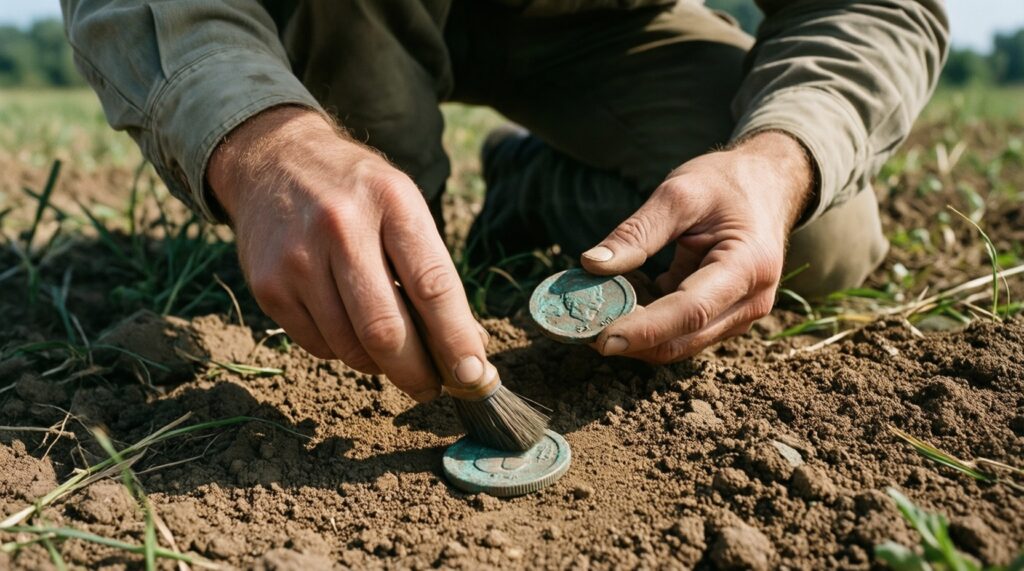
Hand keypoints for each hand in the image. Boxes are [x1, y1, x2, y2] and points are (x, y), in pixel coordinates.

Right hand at [208, 106, 490, 401]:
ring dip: (380, 365)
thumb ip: (432, 271)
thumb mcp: (403, 206)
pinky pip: (318, 346)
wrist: (274, 160)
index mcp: (392, 202)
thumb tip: (467, 349)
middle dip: (416, 371)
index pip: (432, 285)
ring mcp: (298, 259)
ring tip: (392, 355)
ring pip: (350, 347)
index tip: (472, 375)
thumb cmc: (357, 193)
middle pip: (386, 329)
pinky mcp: (268, 286)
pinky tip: (348, 328)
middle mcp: (342, 227)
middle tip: (431, 387)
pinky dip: (343, 352)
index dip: (456, 339)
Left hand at [581, 131, 813, 363]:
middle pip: (683, 339)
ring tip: (599, 302)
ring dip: (636, 331)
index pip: (691, 311)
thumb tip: (592, 265)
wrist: (766, 185)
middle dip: (631, 339)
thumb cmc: (726, 183)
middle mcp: (751, 301)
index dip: (645, 329)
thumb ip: (637, 231)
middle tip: (581, 325)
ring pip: (679, 343)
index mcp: (748, 265)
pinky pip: (680, 332)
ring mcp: (740, 314)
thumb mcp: (680, 192)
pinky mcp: (724, 317)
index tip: (601, 338)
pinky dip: (647, 321)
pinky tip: (625, 293)